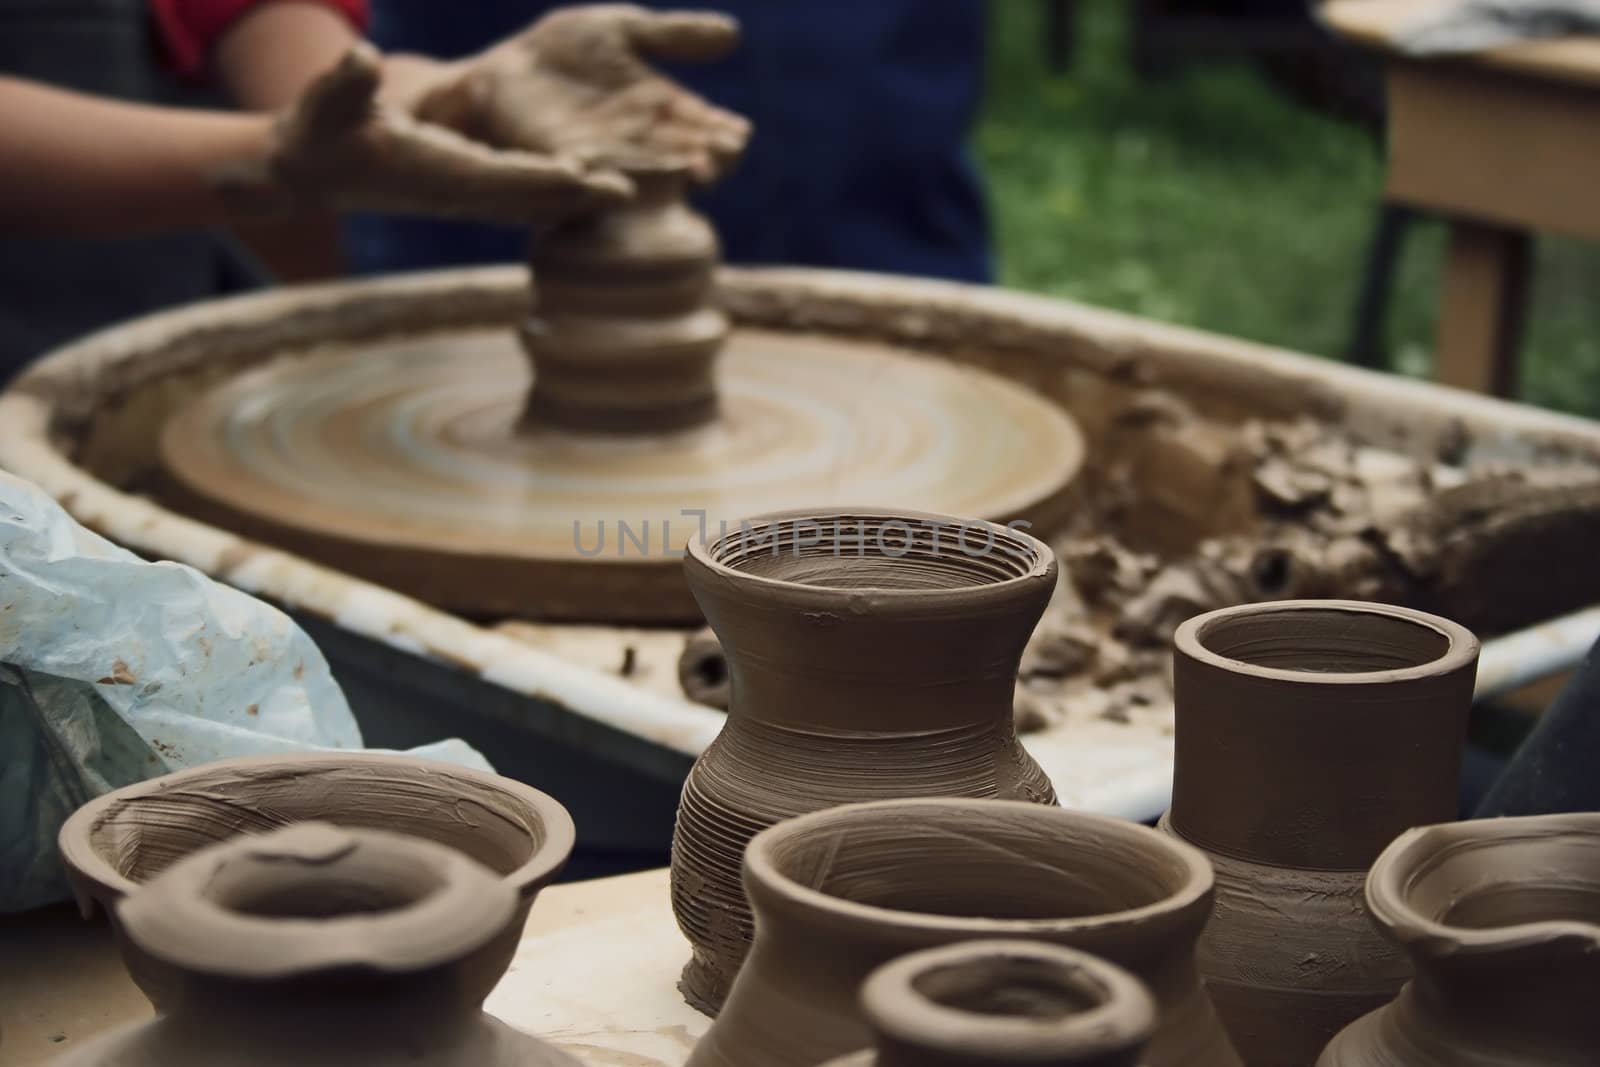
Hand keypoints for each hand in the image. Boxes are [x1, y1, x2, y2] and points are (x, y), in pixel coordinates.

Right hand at [216, 43, 630, 224]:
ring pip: (537, 202)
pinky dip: (564, 195)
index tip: (587, 177)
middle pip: (534, 198)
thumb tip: (361, 61)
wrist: (313, 169)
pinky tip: (602, 187)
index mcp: (435, 171)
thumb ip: (344, 84)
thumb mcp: (327, 102)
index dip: (545, 178)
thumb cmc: (320, 132)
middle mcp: (461, 193)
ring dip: (583, 201)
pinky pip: (526, 197)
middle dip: (582, 198)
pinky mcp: (472, 191)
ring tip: (636, 191)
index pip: (501, 178)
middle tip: (635, 191)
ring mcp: (469, 198)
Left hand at [404, 4, 750, 182]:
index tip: (738, 133)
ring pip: (647, 170)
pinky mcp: (563, 163)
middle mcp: (641, 145)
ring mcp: (605, 159)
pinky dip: (607, 184)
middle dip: (704, 159)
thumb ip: (672, 35)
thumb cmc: (567, 51)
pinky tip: (625, 187)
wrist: (509, 67)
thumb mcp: (623, 30)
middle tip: (720, 157)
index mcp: (662, 113)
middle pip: (683, 157)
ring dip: (669, 174)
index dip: (723, 135)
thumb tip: (733, 33)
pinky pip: (592, 178)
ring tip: (692, 172)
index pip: (704, 130)